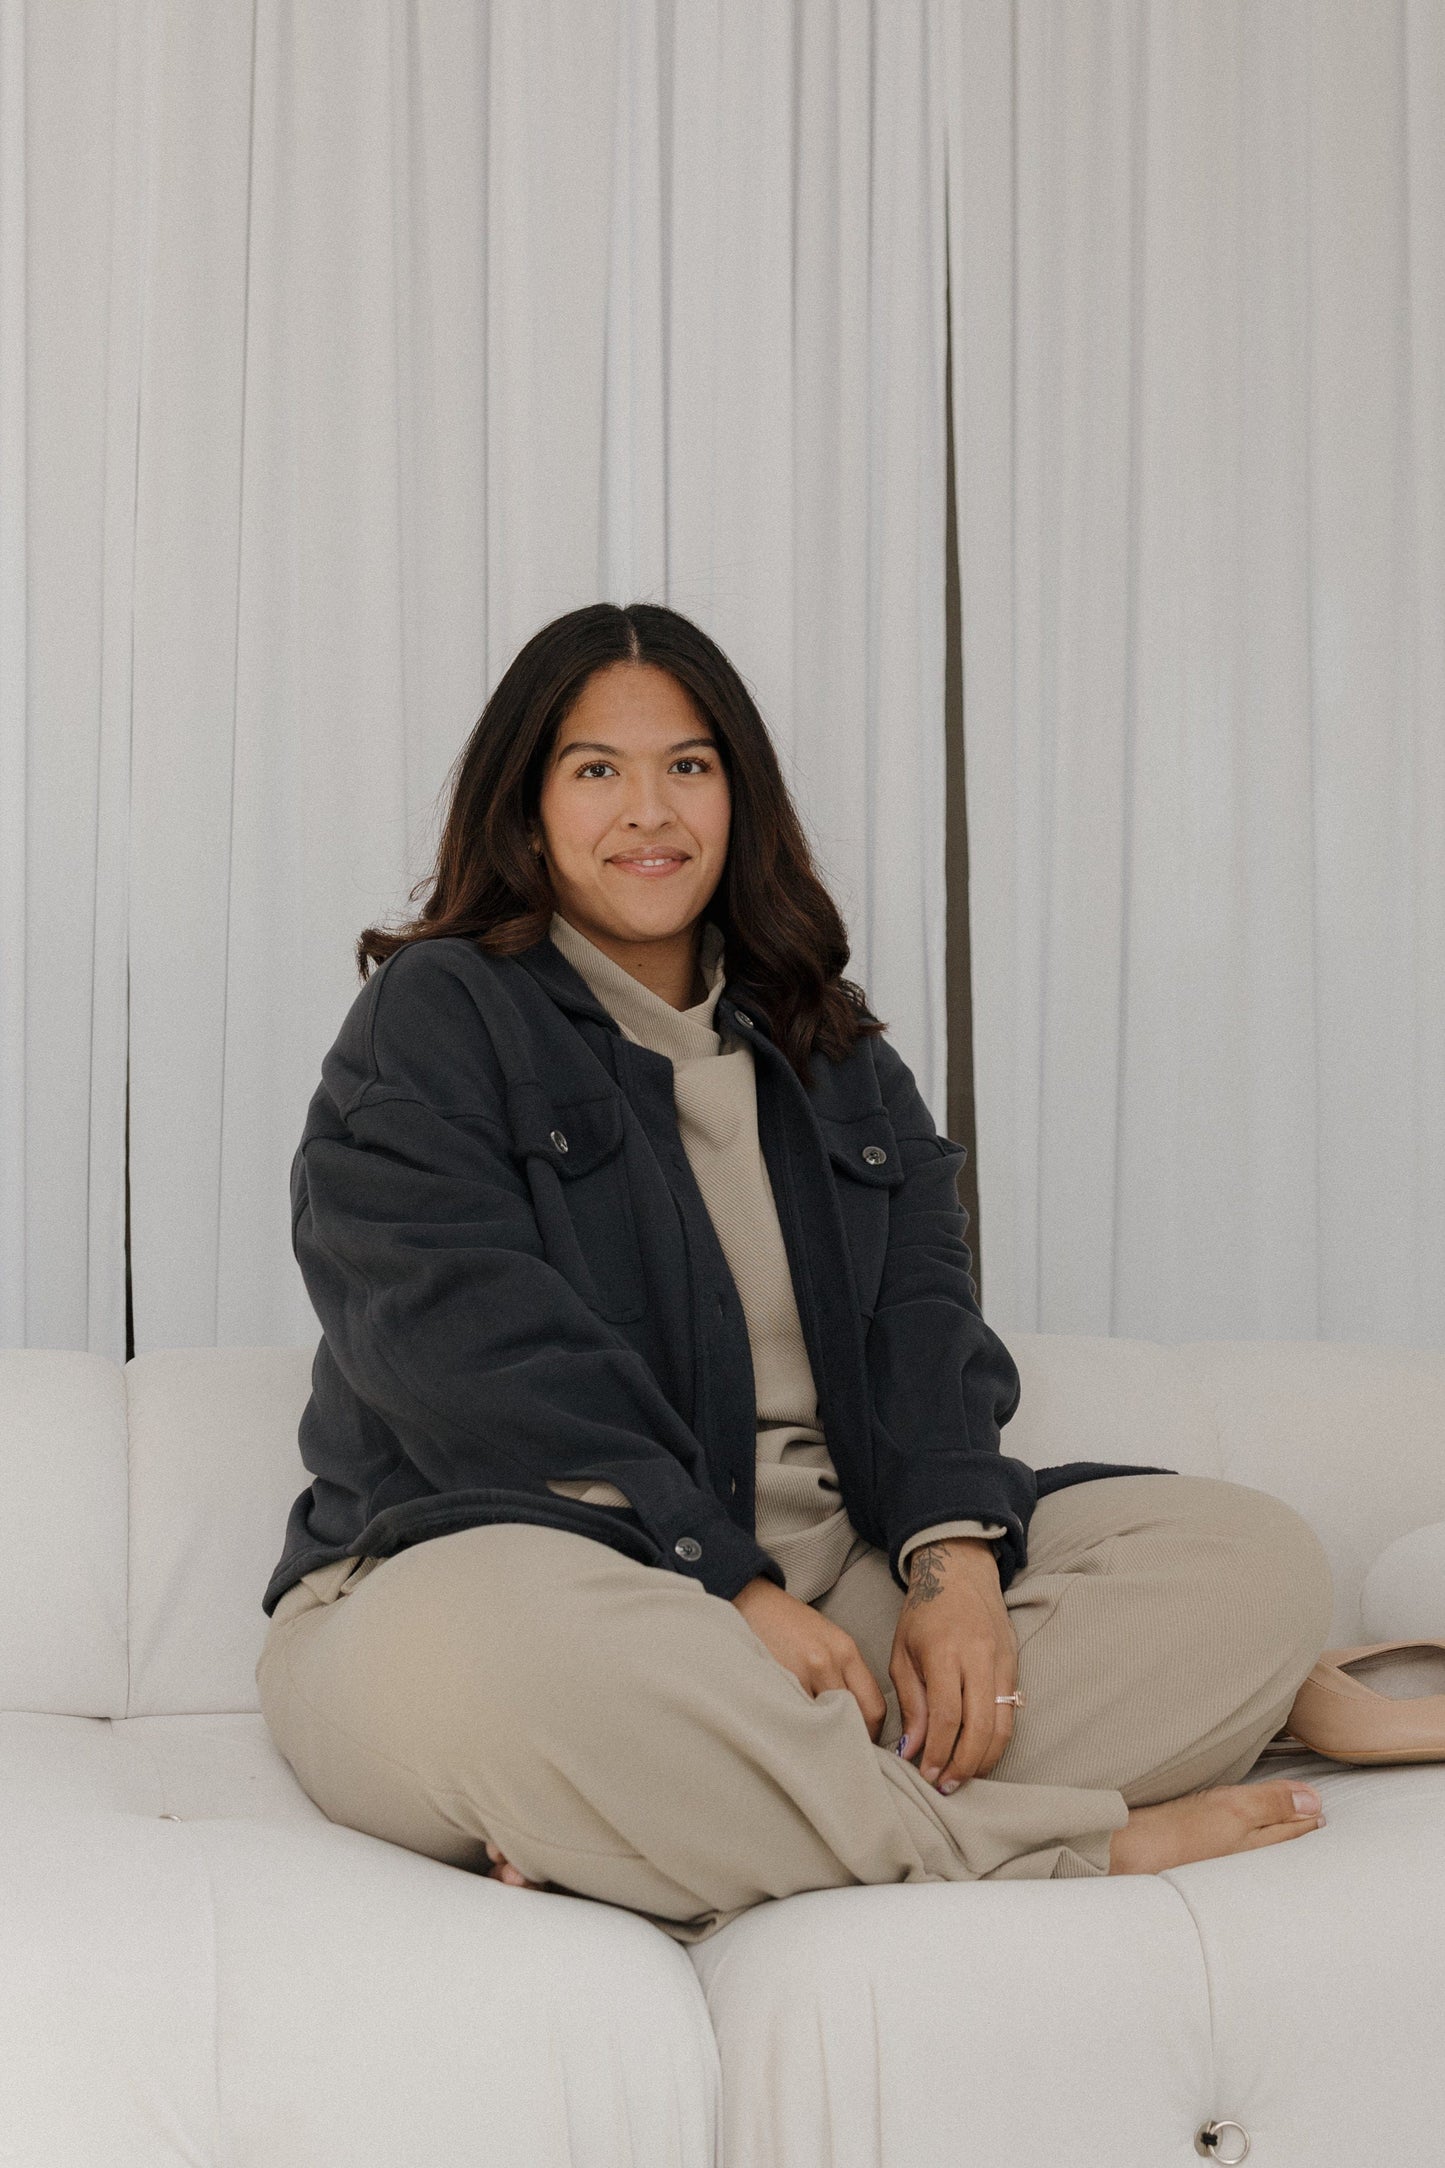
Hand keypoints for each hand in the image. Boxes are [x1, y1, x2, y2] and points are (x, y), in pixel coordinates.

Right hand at [732, 1575, 886, 1741]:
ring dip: (822, 1737)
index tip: (863, 1743)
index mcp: (846, 1651)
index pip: (875, 1707)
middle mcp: (828, 1662)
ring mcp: (800, 1673)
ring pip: (824, 1725)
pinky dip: (797, 1728)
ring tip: (815, 1741)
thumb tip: (859, 1720)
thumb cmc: (790, 1624)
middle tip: (842, 1751)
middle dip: (850, 1741)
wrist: (752, 1602)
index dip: (873, 1734)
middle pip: (855, 1720)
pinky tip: (792, 1728)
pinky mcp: (776, 1681)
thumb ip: (845, 1676)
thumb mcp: (828, 1641)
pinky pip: (796, 1719)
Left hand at [889, 1538, 1018, 1790]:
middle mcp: (979, 1657)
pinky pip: (1011, 1712)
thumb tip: (912, 1750)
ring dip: (984, 1760)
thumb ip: (911, 1702)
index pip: (948, 1715)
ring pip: (1003, 1725)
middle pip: (980, 1727)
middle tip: (945, 1786)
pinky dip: (997, 1740)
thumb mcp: (902, 1652)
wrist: (960, 1572)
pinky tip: (979, 1755)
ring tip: (962, 1778)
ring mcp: (1002, 1661)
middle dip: (963, 1765)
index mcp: (945, 1652)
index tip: (924, 1774)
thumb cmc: (923, 1613)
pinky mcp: (1015, 1665)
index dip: (938, 1752)